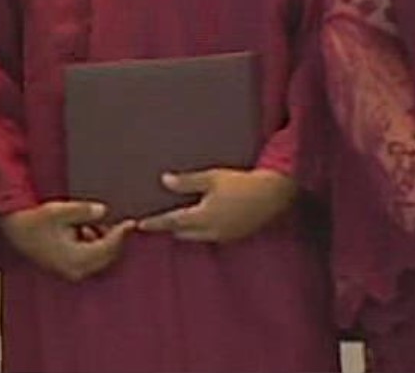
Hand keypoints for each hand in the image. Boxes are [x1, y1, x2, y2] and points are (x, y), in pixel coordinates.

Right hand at [0, 201, 134, 281]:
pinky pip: (89, 258)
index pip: (108, 248)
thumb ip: (83, 212)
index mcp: (76, 259)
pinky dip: (93, 245)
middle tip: (119, 221)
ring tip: (94, 223)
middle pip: (106, 256)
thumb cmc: (34, 220)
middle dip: (114, 239)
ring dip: (102, 242)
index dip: (121, 234)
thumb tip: (104, 211)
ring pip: (99, 258)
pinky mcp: (67, 267)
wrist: (13, 230)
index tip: (131, 222)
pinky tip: (85, 230)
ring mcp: (71, 271)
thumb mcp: (59, 211)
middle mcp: (76, 270)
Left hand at [135, 168, 296, 242]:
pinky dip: (201, 231)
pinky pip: (212, 237)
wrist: (273, 194)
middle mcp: (211, 231)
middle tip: (157, 222)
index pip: (172, 222)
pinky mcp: (236, 235)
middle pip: (183, 233)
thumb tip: (164, 180)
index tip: (140, 225)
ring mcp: (224, 236)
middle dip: (170, 228)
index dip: (155, 223)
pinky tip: (202, 223)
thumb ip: (187, 182)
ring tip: (177, 223)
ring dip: (186, 231)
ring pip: (198, 237)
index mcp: (202, 217)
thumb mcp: (212, 178)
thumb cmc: (241, 183)